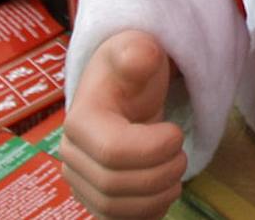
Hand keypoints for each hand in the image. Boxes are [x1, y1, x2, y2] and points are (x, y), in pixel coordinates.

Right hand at [60, 33, 186, 219]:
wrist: (122, 90)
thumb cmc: (132, 71)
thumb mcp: (137, 50)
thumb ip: (138, 52)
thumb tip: (139, 57)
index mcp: (79, 121)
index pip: (113, 152)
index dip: (154, 148)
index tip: (177, 132)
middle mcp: (72, 156)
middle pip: (114, 186)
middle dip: (160, 173)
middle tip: (182, 154)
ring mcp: (81, 181)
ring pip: (114, 210)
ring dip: (156, 197)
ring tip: (175, 172)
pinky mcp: (96, 199)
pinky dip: (145, 214)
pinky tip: (163, 192)